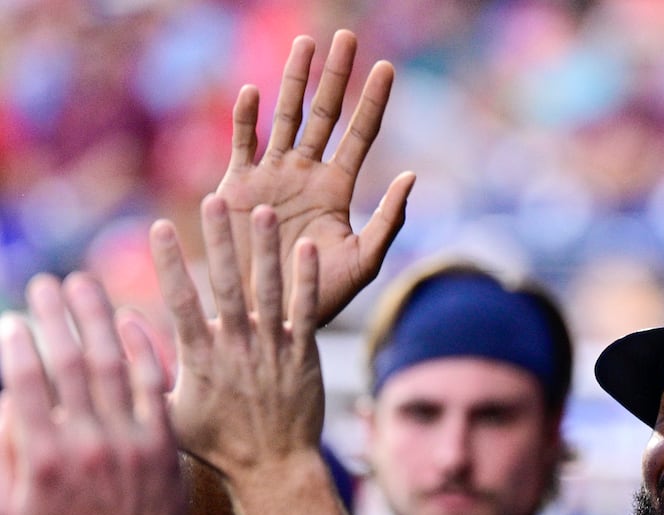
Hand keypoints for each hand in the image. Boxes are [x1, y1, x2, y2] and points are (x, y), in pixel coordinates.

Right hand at [0, 273, 181, 514]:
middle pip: (67, 363)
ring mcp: (129, 440)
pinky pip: (153, 385)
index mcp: (44, 459)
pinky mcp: (163, 443)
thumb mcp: (16, 513)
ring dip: (96, 318)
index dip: (17, 345)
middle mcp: (87, 443)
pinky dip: (142, 349)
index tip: (11, 320)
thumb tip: (4, 404)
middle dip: (53, 316)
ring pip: (111, 365)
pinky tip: (130, 320)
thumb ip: (5, 456)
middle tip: (45, 283)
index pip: (25, 385)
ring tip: (83, 285)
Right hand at [152, 195, 323, 481]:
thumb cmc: (218, 444)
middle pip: (227, 286)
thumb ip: (146, 365)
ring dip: (267, 250)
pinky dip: (307, 281)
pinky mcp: (304, 356)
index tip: (160, 226)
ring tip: (265, 212)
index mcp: (201, 359)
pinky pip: (307, 312)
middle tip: (215, 200)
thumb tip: (120, 320)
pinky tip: (307, 249)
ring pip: (269, 291)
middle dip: (220, 241)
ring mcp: (273, 351)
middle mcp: (237, 349)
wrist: (274, 468)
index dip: (171, 264)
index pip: (182, 302)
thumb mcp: (170, 410)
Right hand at [214, 29, 412, 325]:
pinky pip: (243, 144)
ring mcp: (271, 176)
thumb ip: (389, 220)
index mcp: (337, 189)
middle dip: (335, 76)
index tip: (387, 68)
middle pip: (323, 114)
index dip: (373, 102)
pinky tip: (255, 93)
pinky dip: (248, 119)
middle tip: (347, 37)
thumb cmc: (319, 295)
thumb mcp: (364, 260)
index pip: (360, 135)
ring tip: (306, 45)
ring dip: (293, 81)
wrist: (271, 314)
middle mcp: (305, 174)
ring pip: (284, 118)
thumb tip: (411, 176)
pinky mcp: (237, 186)